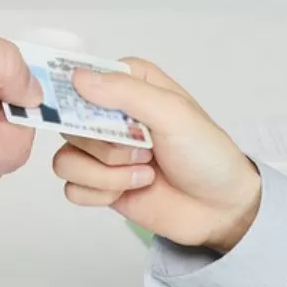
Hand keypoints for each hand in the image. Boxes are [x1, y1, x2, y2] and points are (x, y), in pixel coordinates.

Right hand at [52, 59, 260, 252]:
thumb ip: (127, 92)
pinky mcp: (101, 185)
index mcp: (130, 85)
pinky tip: (133, 190)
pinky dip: (101, 193)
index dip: (78, 97)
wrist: (221, 208)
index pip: (80, 78)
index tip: (92, 116)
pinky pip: (72, 189)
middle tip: (144, 152)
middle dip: (105, 146)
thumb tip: (78, 78)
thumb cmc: (207, 155)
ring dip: (105, 174)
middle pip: (68, 125)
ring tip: (144, 174)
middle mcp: (111, 116)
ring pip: (65, 160)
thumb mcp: (174, 113)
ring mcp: (104, 153)